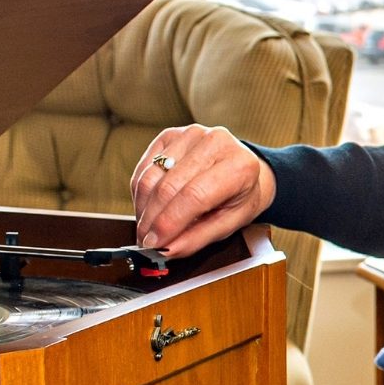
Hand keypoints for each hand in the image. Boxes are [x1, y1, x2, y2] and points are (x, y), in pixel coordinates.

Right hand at [131, 125, 276, 258]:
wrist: (243, 167)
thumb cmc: (240, 196)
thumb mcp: (231, 222)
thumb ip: (199, 237)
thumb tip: (168, 250)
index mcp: (239, 165)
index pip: (194, 196)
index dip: (169, 222)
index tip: (154, 244)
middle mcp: (215, 142)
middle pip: (169, 187)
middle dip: (152, 220)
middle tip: (146, 242)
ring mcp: (190, 134)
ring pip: (152, 177)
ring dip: (143, 208)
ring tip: (146, 229)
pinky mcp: (171, 135)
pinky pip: (145, 167)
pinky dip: (141, 193)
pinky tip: (146, 208)